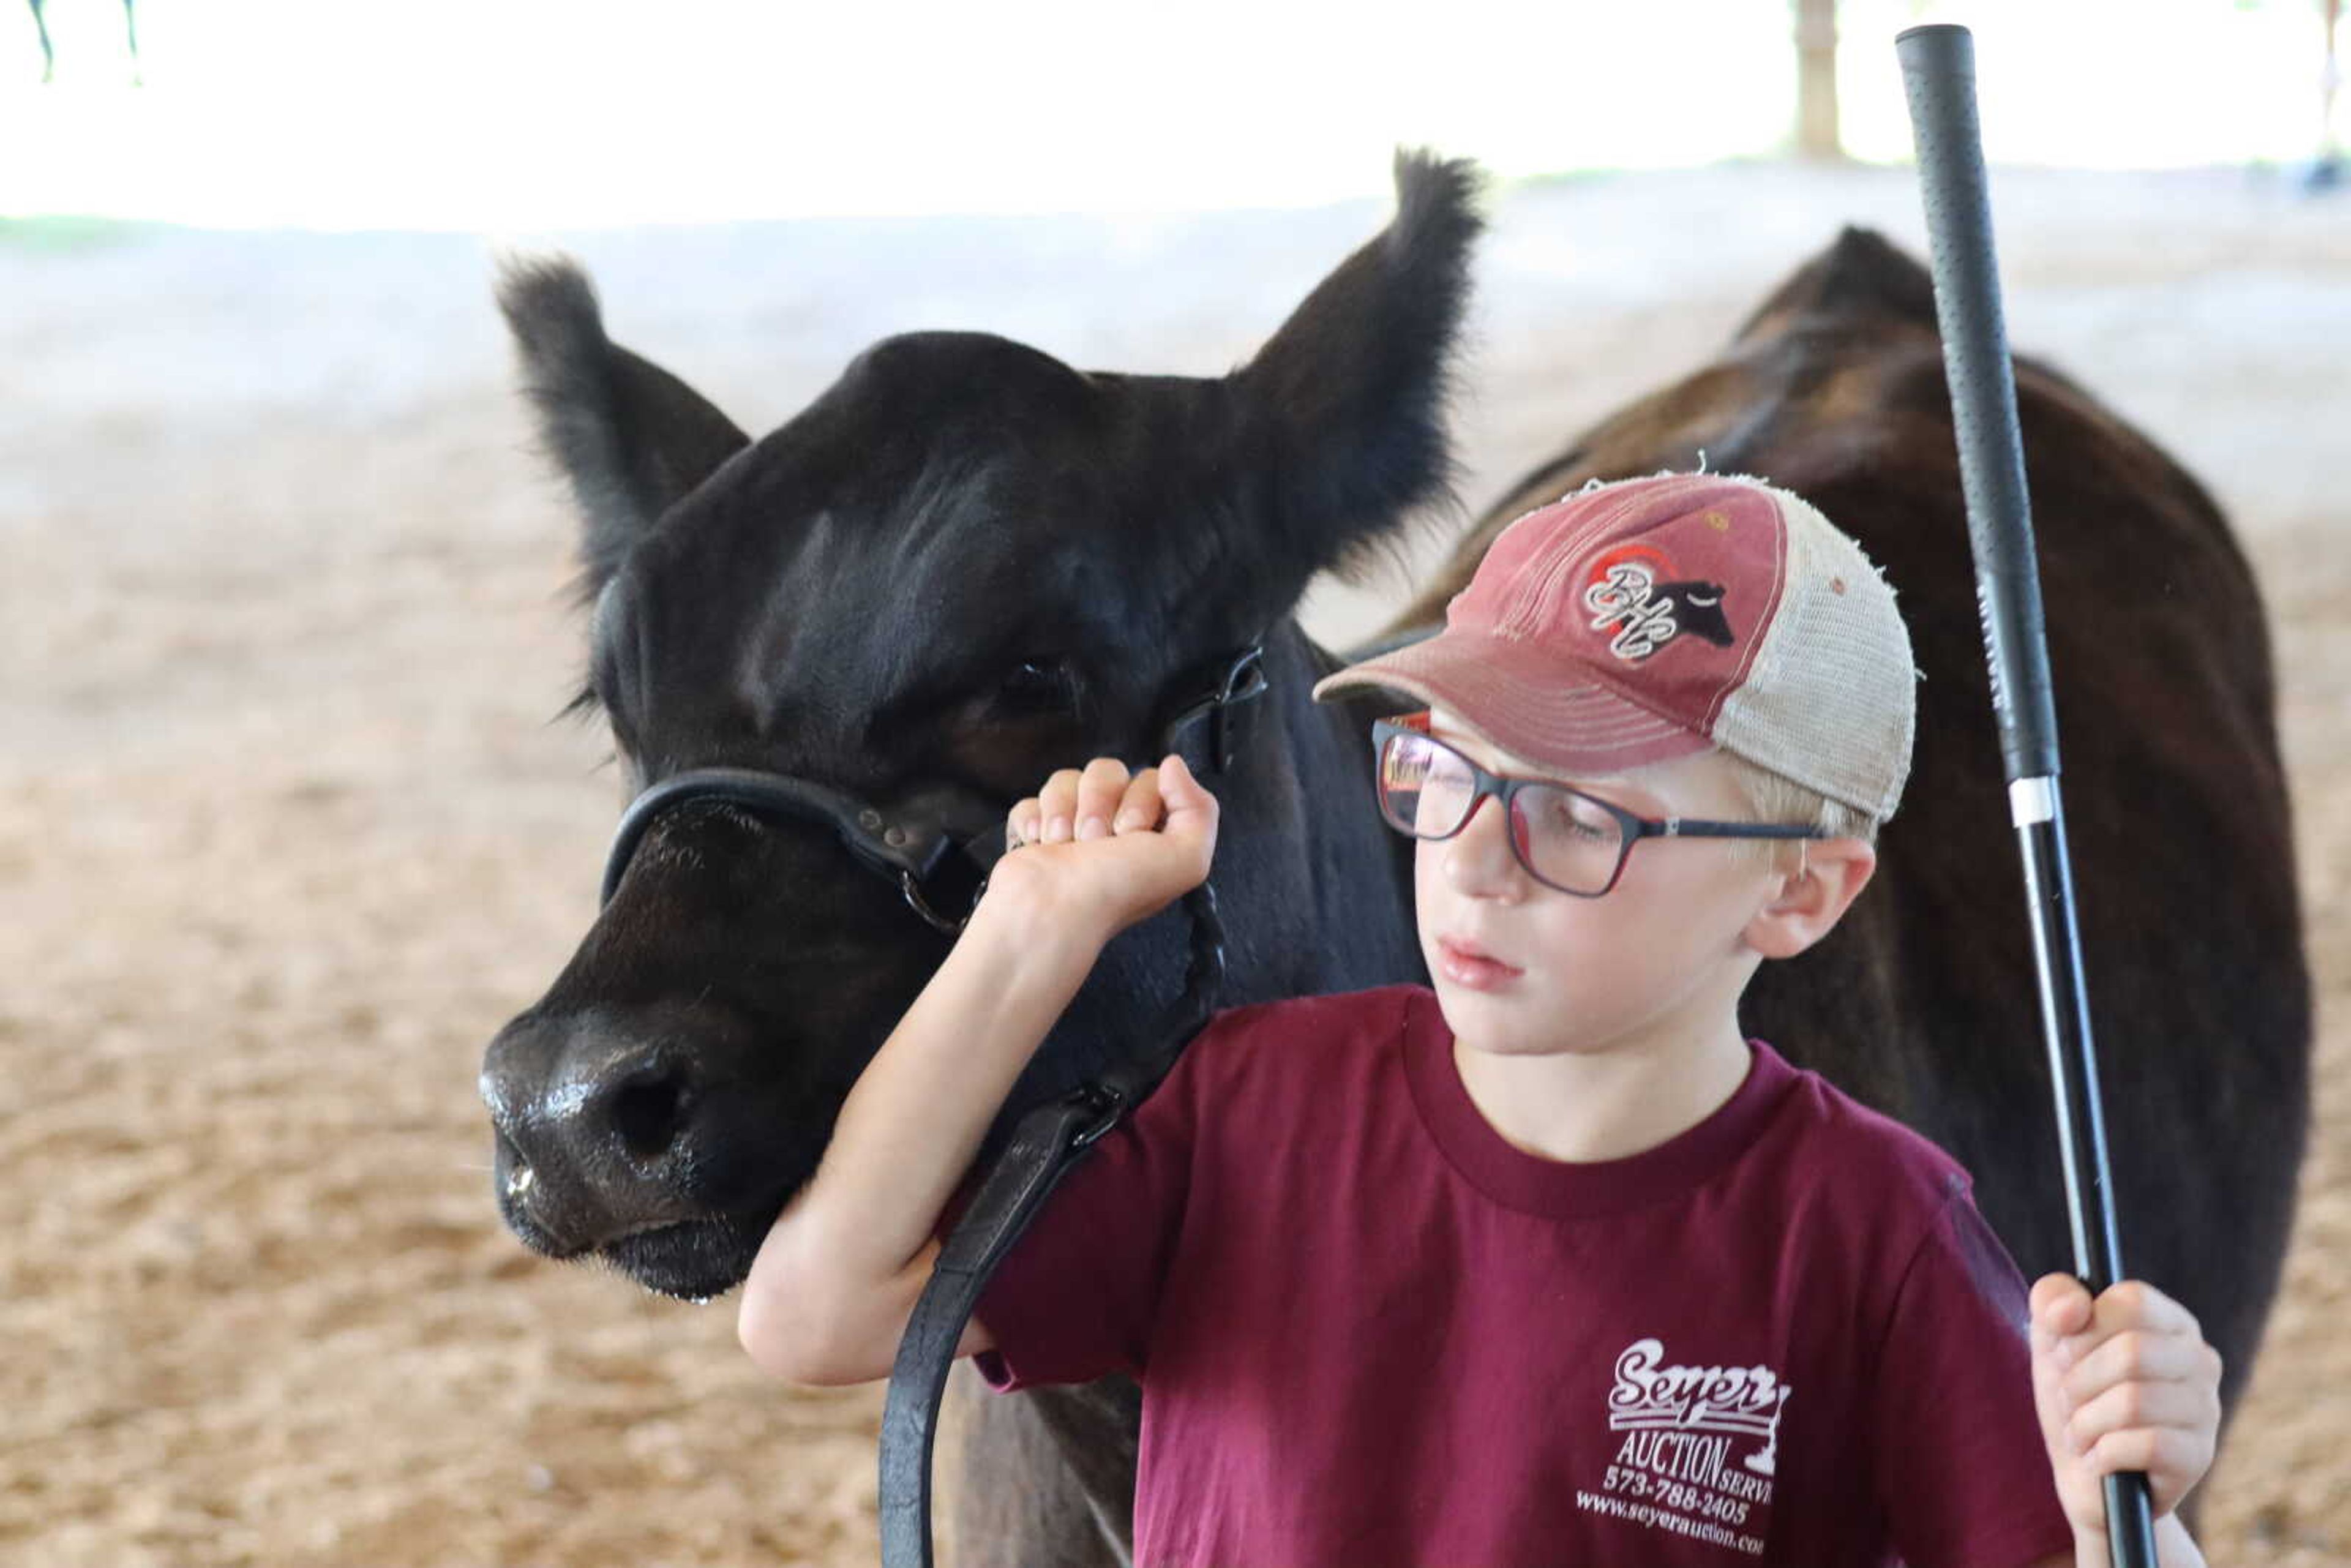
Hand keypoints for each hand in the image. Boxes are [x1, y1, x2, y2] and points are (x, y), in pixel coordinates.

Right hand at [984, 754, 1219, 942]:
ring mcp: (1073, 829)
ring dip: (1065, 809)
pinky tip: (1043, 842)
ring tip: (1067, 844)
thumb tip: (1174, 764)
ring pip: (1069, 779)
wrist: (1051, 908)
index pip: (1152, 779)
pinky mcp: (1037, 832)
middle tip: (1097, 840)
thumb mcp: (1186, 859)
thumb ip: (1200, 809)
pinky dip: (1034, 819)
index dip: (1141, 799)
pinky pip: (1032, 799)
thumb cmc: (1115, 892)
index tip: (1133, 834)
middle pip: (1109, 772)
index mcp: (1152, 837)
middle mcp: (1114, 832)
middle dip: (1100, 802)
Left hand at [2029, 1275, 2221, 1539]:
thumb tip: (2072, 1309)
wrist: (2082, 1474)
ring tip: (2081, 1432)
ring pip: (2133, 1401)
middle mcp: (2200, 1361)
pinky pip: (2145, 1446)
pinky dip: (2103, 1454)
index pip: (2133, 1301)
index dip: (2083, 1328)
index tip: (2065, 1353)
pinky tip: (2099, 1459)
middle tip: (2069, 1400)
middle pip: (2132, 1352)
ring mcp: (2206, 1411)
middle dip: (2079, 1380)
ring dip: (2085, 1421)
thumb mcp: (2051, 1339)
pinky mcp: (2198, 1458)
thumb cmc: (2075, 1396)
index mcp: (2170, 1323)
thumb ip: (2052, 1301)